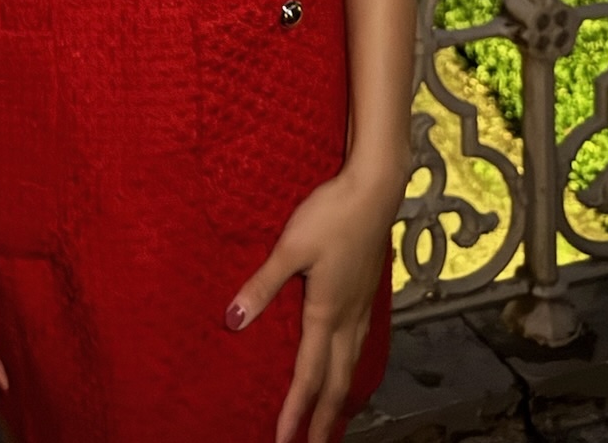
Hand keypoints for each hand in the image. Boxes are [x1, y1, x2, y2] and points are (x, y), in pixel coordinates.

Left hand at [225, 167, 397, 442]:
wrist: (375, 190)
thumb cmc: (331, 214)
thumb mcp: (290, 247)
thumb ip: (261, 285)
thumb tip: (232, 321)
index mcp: (326, 313)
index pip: (309, 376)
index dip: (296, 412)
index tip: (283, 441)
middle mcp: (348, 319)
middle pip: (337, 382)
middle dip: (324, 420)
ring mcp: (362, 307)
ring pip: (352, 366)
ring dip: (339, 398)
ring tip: (331, 420)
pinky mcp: (368, 293)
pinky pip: (359, 346)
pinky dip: (351, 369)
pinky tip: (348, 365)